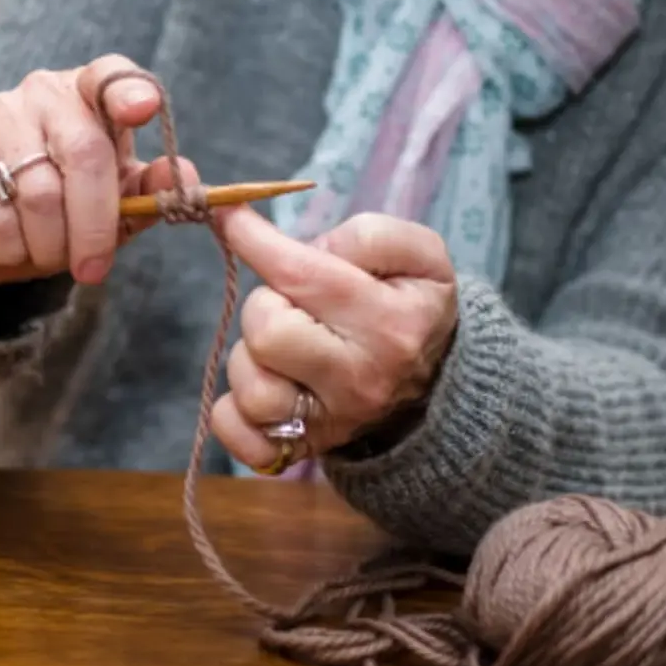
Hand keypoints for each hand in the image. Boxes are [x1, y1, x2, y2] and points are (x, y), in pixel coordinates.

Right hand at [0, 54, 197, 284]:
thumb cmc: (66, 203)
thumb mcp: (116, 200)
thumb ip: (151, 191)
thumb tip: (186, 180)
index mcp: (88, 94)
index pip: (110, 76)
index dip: (128, 91)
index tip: (144, 109)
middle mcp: (42, 93)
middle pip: (84, 153)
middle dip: (94, 225)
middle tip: (92, 268)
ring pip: (39, 195)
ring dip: (51, 246)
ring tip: (50, 256)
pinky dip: (13, 250)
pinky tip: (13, 249)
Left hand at [211, 210, 457, 472]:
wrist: (437, 388)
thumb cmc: (411, 308)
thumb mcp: (420, 256)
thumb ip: (370, 235)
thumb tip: (310, 245)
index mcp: (390, 323)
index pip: (302, 275)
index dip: (253, 239)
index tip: (228, 215)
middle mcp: (359, 379)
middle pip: (266, 331)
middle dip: (266, 305)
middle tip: (293, 305)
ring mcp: (328, 422)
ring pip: (249, 386)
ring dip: (251, 358)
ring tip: (285, 346)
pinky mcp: (299, 450)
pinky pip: (236, 433)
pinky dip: (233, 412)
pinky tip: (264, 384)